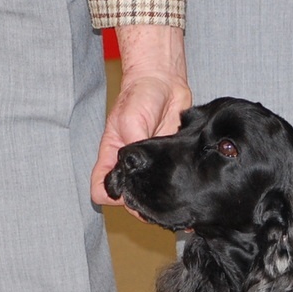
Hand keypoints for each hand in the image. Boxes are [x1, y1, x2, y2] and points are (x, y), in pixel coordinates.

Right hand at [90, 25, 191, 214]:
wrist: (165, 83)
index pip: (102, 190)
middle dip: (144, 207)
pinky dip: (179, 191)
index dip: (113, 198)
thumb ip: (132, 147)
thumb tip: (136, 173)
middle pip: (130, 201)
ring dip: (163, 202)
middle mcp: (130, 168)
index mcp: (112, 159)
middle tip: (162, 208)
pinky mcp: (170, 164)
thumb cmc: (140, 96)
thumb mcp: (130, 119)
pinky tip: (190, 193)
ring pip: (153, 196)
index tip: (129, 198)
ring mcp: (152, 168)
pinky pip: (171, 184)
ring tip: (178, 205)